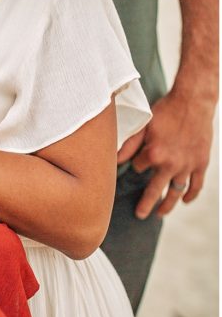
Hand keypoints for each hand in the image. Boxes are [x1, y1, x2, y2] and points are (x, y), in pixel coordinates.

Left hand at [117, 90, 214, 217]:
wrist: (194, 101)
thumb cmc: (166, 110)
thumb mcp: (144, 125)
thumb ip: (129, 145)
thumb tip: (116, 161)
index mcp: (154, 154)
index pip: (138, 168)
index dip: (136, 165)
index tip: (136, 163)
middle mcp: (171, 164)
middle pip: (155, 190)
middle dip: (146, 204)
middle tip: (139, 215)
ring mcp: (187, 166)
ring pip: (176, 191)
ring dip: (168, 205)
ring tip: (160, 213)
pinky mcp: (201, 163)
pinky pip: (196, 184)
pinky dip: (191, 194)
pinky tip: (185, 201)